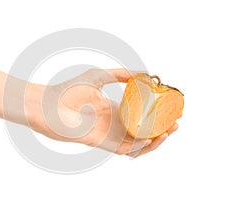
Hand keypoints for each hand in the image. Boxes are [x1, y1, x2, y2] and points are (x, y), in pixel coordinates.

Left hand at [25, 68, 178, 157]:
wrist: (50, 105)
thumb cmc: (70, 90)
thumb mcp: (100, 76)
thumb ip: (121, 74)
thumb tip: (146, 72)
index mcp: (116, 110)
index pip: (142, 116)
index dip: (159, 114)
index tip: (173, 107)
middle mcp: (116, 124)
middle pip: (145, 131)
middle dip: (163, 128)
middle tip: (176, 121)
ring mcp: (111, 135)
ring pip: (139, 144)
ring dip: (156, 140)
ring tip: (168, 130)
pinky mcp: (104, 144)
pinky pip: (127, 150)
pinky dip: (141, 146)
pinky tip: (152, 137)